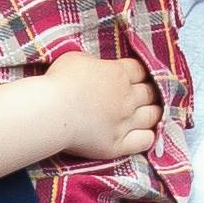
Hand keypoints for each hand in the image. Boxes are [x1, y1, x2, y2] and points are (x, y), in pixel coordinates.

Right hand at [30, 55, 161, 167]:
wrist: (50, 112)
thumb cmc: (58, 82)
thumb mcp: (77, 58)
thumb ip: (95, 62)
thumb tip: (100, 67)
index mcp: (119, 74)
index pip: (141, 70)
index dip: (139, 73)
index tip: (134, 77)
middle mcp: (128, 97)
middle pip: (150, 92)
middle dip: (149, 92)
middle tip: (143, 95)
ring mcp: (125, 122)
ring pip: (153, 116)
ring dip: (153, 112)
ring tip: (148, 113)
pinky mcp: (118, 144)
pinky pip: (145, 140)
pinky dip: (148, 136)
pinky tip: (143, 134)